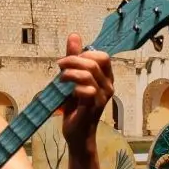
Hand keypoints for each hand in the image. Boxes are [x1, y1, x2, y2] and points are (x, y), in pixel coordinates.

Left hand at [57, 32, 113, 148]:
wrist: (76, 133)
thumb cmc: (75, 106)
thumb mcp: (73, 78)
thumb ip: (74, 58)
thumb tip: (74, 35)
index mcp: (106, 78)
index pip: (103, 56)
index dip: (85, 53)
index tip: (68, 59)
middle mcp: (108, 86)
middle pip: (94, 62)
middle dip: (73, 60)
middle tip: (59, 66)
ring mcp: (102, 97)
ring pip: (89, 74)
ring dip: (70, 73)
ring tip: (60, 78)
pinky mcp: (93, 107)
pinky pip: (87, 90)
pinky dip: (74, 87)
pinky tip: (67, 91)